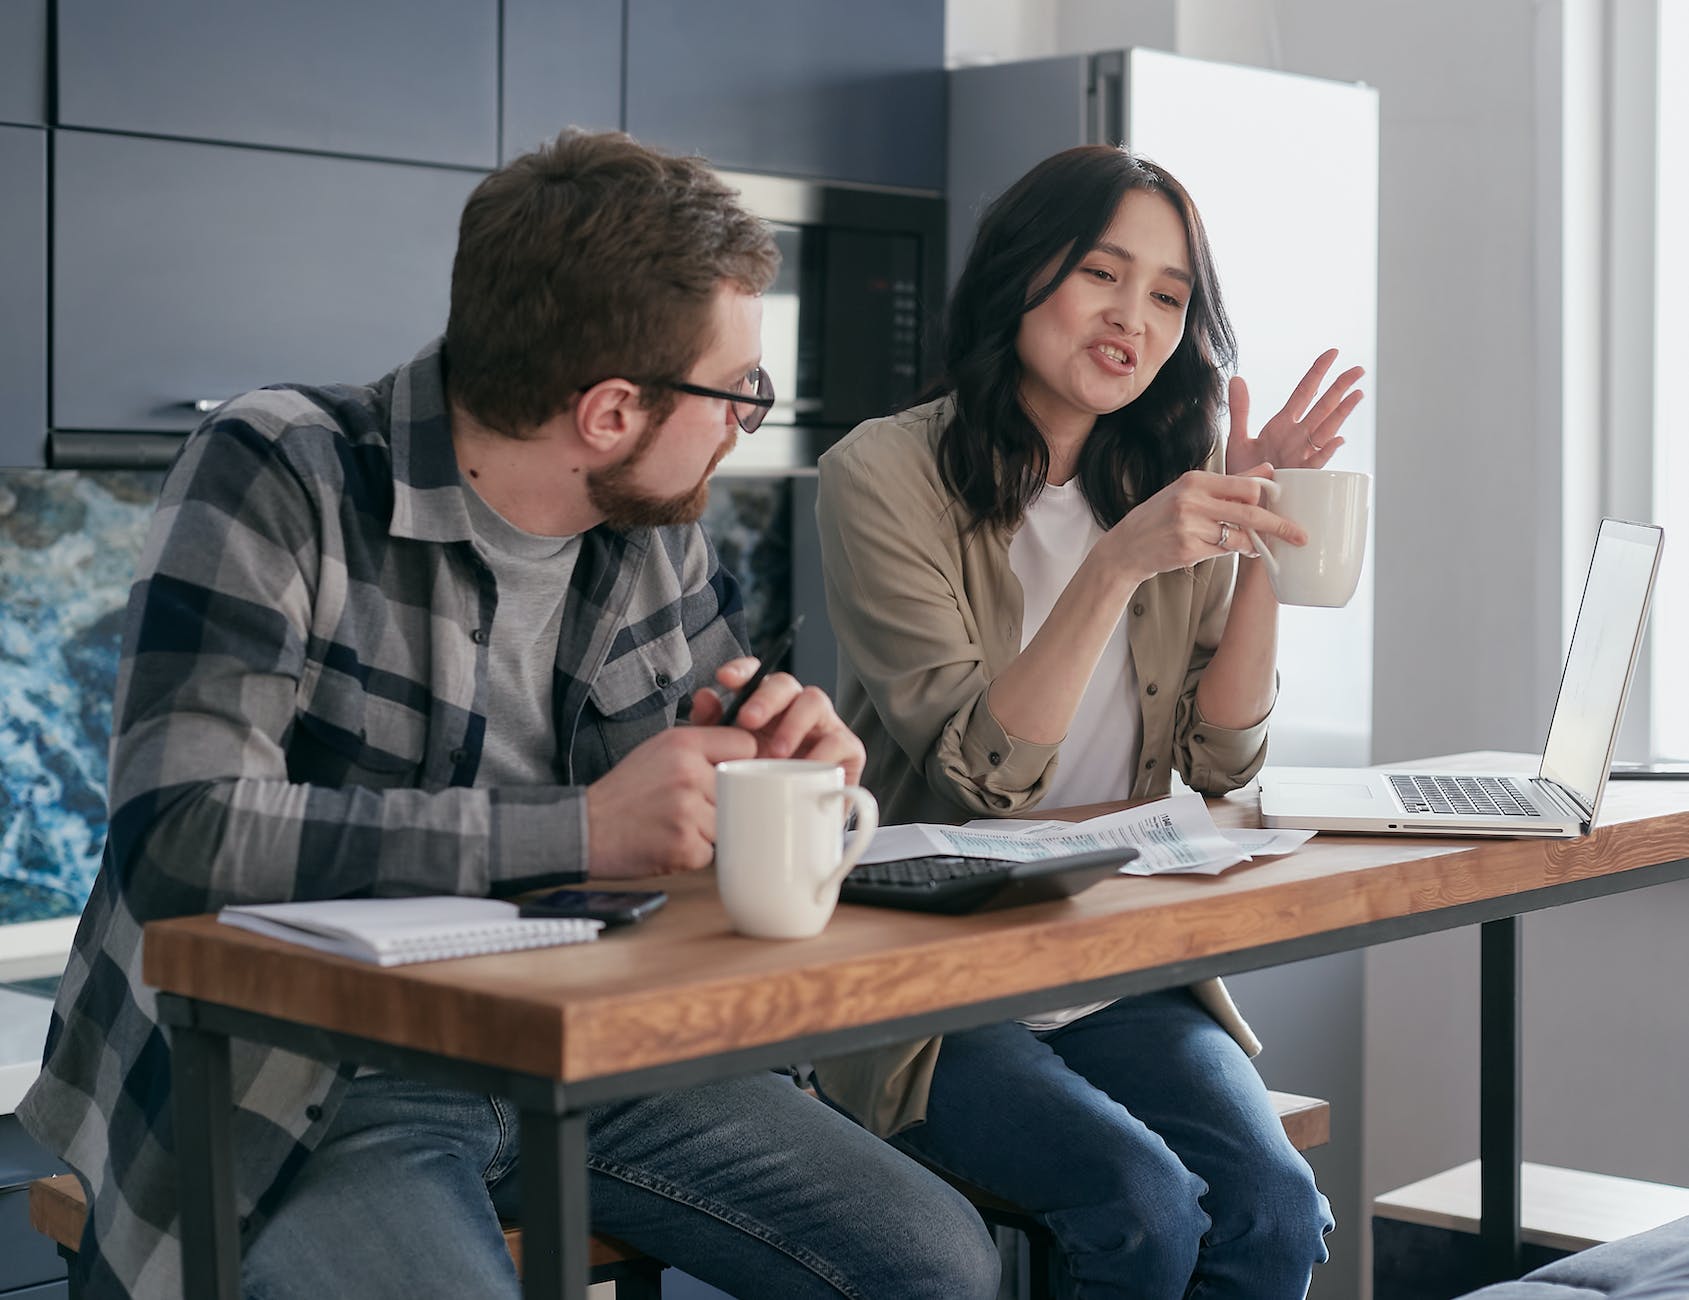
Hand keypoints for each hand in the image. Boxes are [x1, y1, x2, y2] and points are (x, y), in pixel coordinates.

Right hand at [585, 726, 755, 877]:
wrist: (586, 828)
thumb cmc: (624, 790)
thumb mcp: (659, 749)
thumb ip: (701, 746)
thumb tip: (746, 746)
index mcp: (684, 743)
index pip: (745, 746)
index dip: (739, 763)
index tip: (727, 774)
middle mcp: (688, 773)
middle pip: (738, 790)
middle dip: (719, 802)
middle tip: (687, 806)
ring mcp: (688, 811)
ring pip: (727, 823)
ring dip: (707, 830)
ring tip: (675, 824)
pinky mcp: (685, 846)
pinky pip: (711, 852)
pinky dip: (694, 852)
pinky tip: (668, 841)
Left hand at [692, 660, 866, 783]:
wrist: (791, 830)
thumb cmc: (759, 788)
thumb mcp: (726, 760)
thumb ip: (712, 729)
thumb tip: (703, 697)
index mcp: (765, 707)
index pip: (756, 676)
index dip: (742, 671)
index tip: (724, 679)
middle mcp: (795, 710)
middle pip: (785, 684)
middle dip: (765, 698)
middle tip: (747, 721)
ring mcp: (823, 727)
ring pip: (815, 700)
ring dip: (793, 723)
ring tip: (776, 752)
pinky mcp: (847, 750)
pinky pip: (840, 740)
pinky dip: (823, 753)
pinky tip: (807, 768)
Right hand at [1099, 465, 1304, 583]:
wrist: (1128, 546)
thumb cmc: (1161, 516)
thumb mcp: (1191, 491)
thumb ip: (1231, 483)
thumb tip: (1269, 471)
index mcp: (1195, 480)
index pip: (1246, 486)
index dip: (1268, 497)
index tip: (1284, 505)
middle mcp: (1192, 500)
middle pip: (1251, 512)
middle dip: (1279, 526)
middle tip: (1299, 536)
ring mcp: (1189, 526)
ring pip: (1239, 537)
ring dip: (1252, 544)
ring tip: (1255, 546)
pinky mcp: (1188, 550)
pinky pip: (1224, 552)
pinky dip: (1231, 552)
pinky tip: (1227, 550)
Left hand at [1225, 349, 1364, 474]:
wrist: (1240, 502)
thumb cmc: (1243, 472)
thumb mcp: (1239, 438)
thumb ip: (1241, 409)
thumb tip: (1236, 378)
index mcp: (1282, 425)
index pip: (1304, 393)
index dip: (1317, 373)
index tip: (1332, 353)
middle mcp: (1296, 438)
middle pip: (1323, 408)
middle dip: (1340, 388)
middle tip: (1359, 369)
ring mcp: (1301, 456)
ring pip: (1326, 430)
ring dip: (1341, 413)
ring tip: (1357, 394)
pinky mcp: (1300, 477)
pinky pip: (1315, 463)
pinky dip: (1326, 451)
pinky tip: (1338, 438)